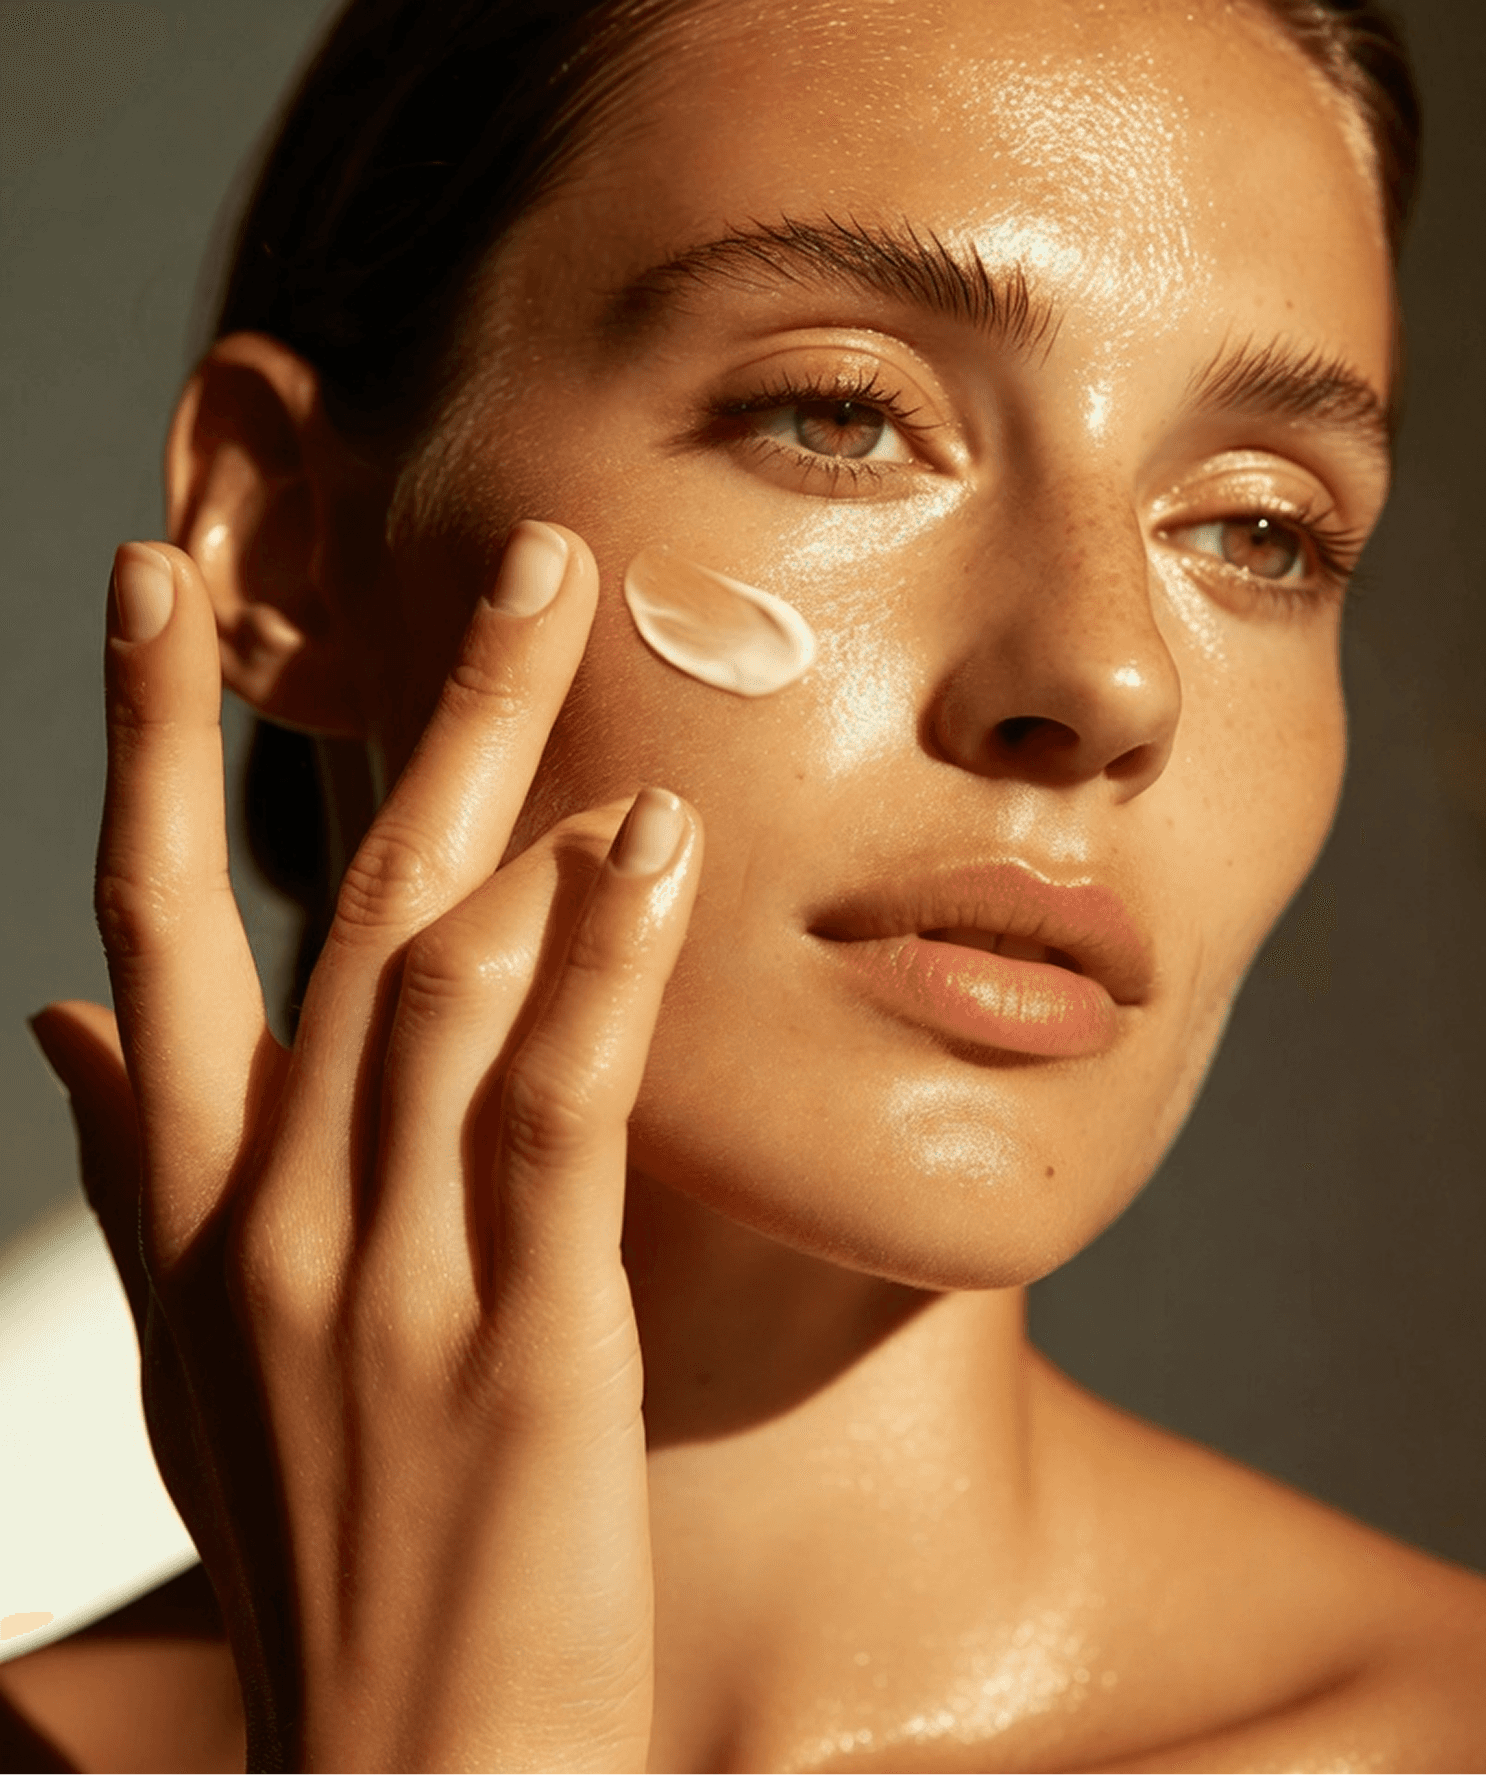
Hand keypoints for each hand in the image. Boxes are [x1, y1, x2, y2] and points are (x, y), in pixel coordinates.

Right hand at [30, 522, 695, 1772]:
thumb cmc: (335, 1556)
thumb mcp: (203, 1357)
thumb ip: (144, 1171)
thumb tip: (59, 1018)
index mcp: (204, 1213)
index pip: (156, 924)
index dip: (152, 744)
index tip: (161, 584)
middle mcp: (274, 1219)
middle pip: (324, 905)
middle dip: (395, 710)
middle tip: (494, 553)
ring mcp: (384, 1277)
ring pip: (436, 975)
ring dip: (516, 793)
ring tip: (583, 642)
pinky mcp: (517, 1340)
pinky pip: (548, 1108)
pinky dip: (597, 963)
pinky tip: (650, 842)